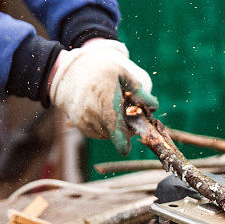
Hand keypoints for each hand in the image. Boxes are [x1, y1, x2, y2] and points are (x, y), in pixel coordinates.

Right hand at [48, 39, 157, 154]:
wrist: (71, 75)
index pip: (113, 121)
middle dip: (128, 126)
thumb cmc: (101, 72)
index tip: (125, 150)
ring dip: (117, 127)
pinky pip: (101, 134)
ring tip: (113, 108)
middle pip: (116, 130)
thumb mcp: (121, 73)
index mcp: (104, 96)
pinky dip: (107, 127)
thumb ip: (138, 90)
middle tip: (127, 111)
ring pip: (109, 134)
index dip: (120, 137)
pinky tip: (103, 112)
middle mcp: (92, 111)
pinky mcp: (81, 127)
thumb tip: (153, 107)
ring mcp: (84, 121)